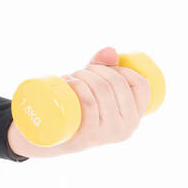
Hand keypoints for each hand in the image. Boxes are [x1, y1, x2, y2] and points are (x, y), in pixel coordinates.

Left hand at [7, 46, 152, 157]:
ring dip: (82, 75)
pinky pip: (89, 104)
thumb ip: (102, 67)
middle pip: (116, 84)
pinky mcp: (87, 137)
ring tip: (70, 79)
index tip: (104, 67)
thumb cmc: (76, 107)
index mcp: (133, 116)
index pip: (141, 85)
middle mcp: (126, 128)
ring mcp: (106, 134)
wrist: (47, 134)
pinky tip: (67, 83)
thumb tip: (110, 50)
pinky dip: (77, 87)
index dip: (123, 69)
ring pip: (101, 90)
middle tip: (78, 72)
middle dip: (95, 69)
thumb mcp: (92, 88)